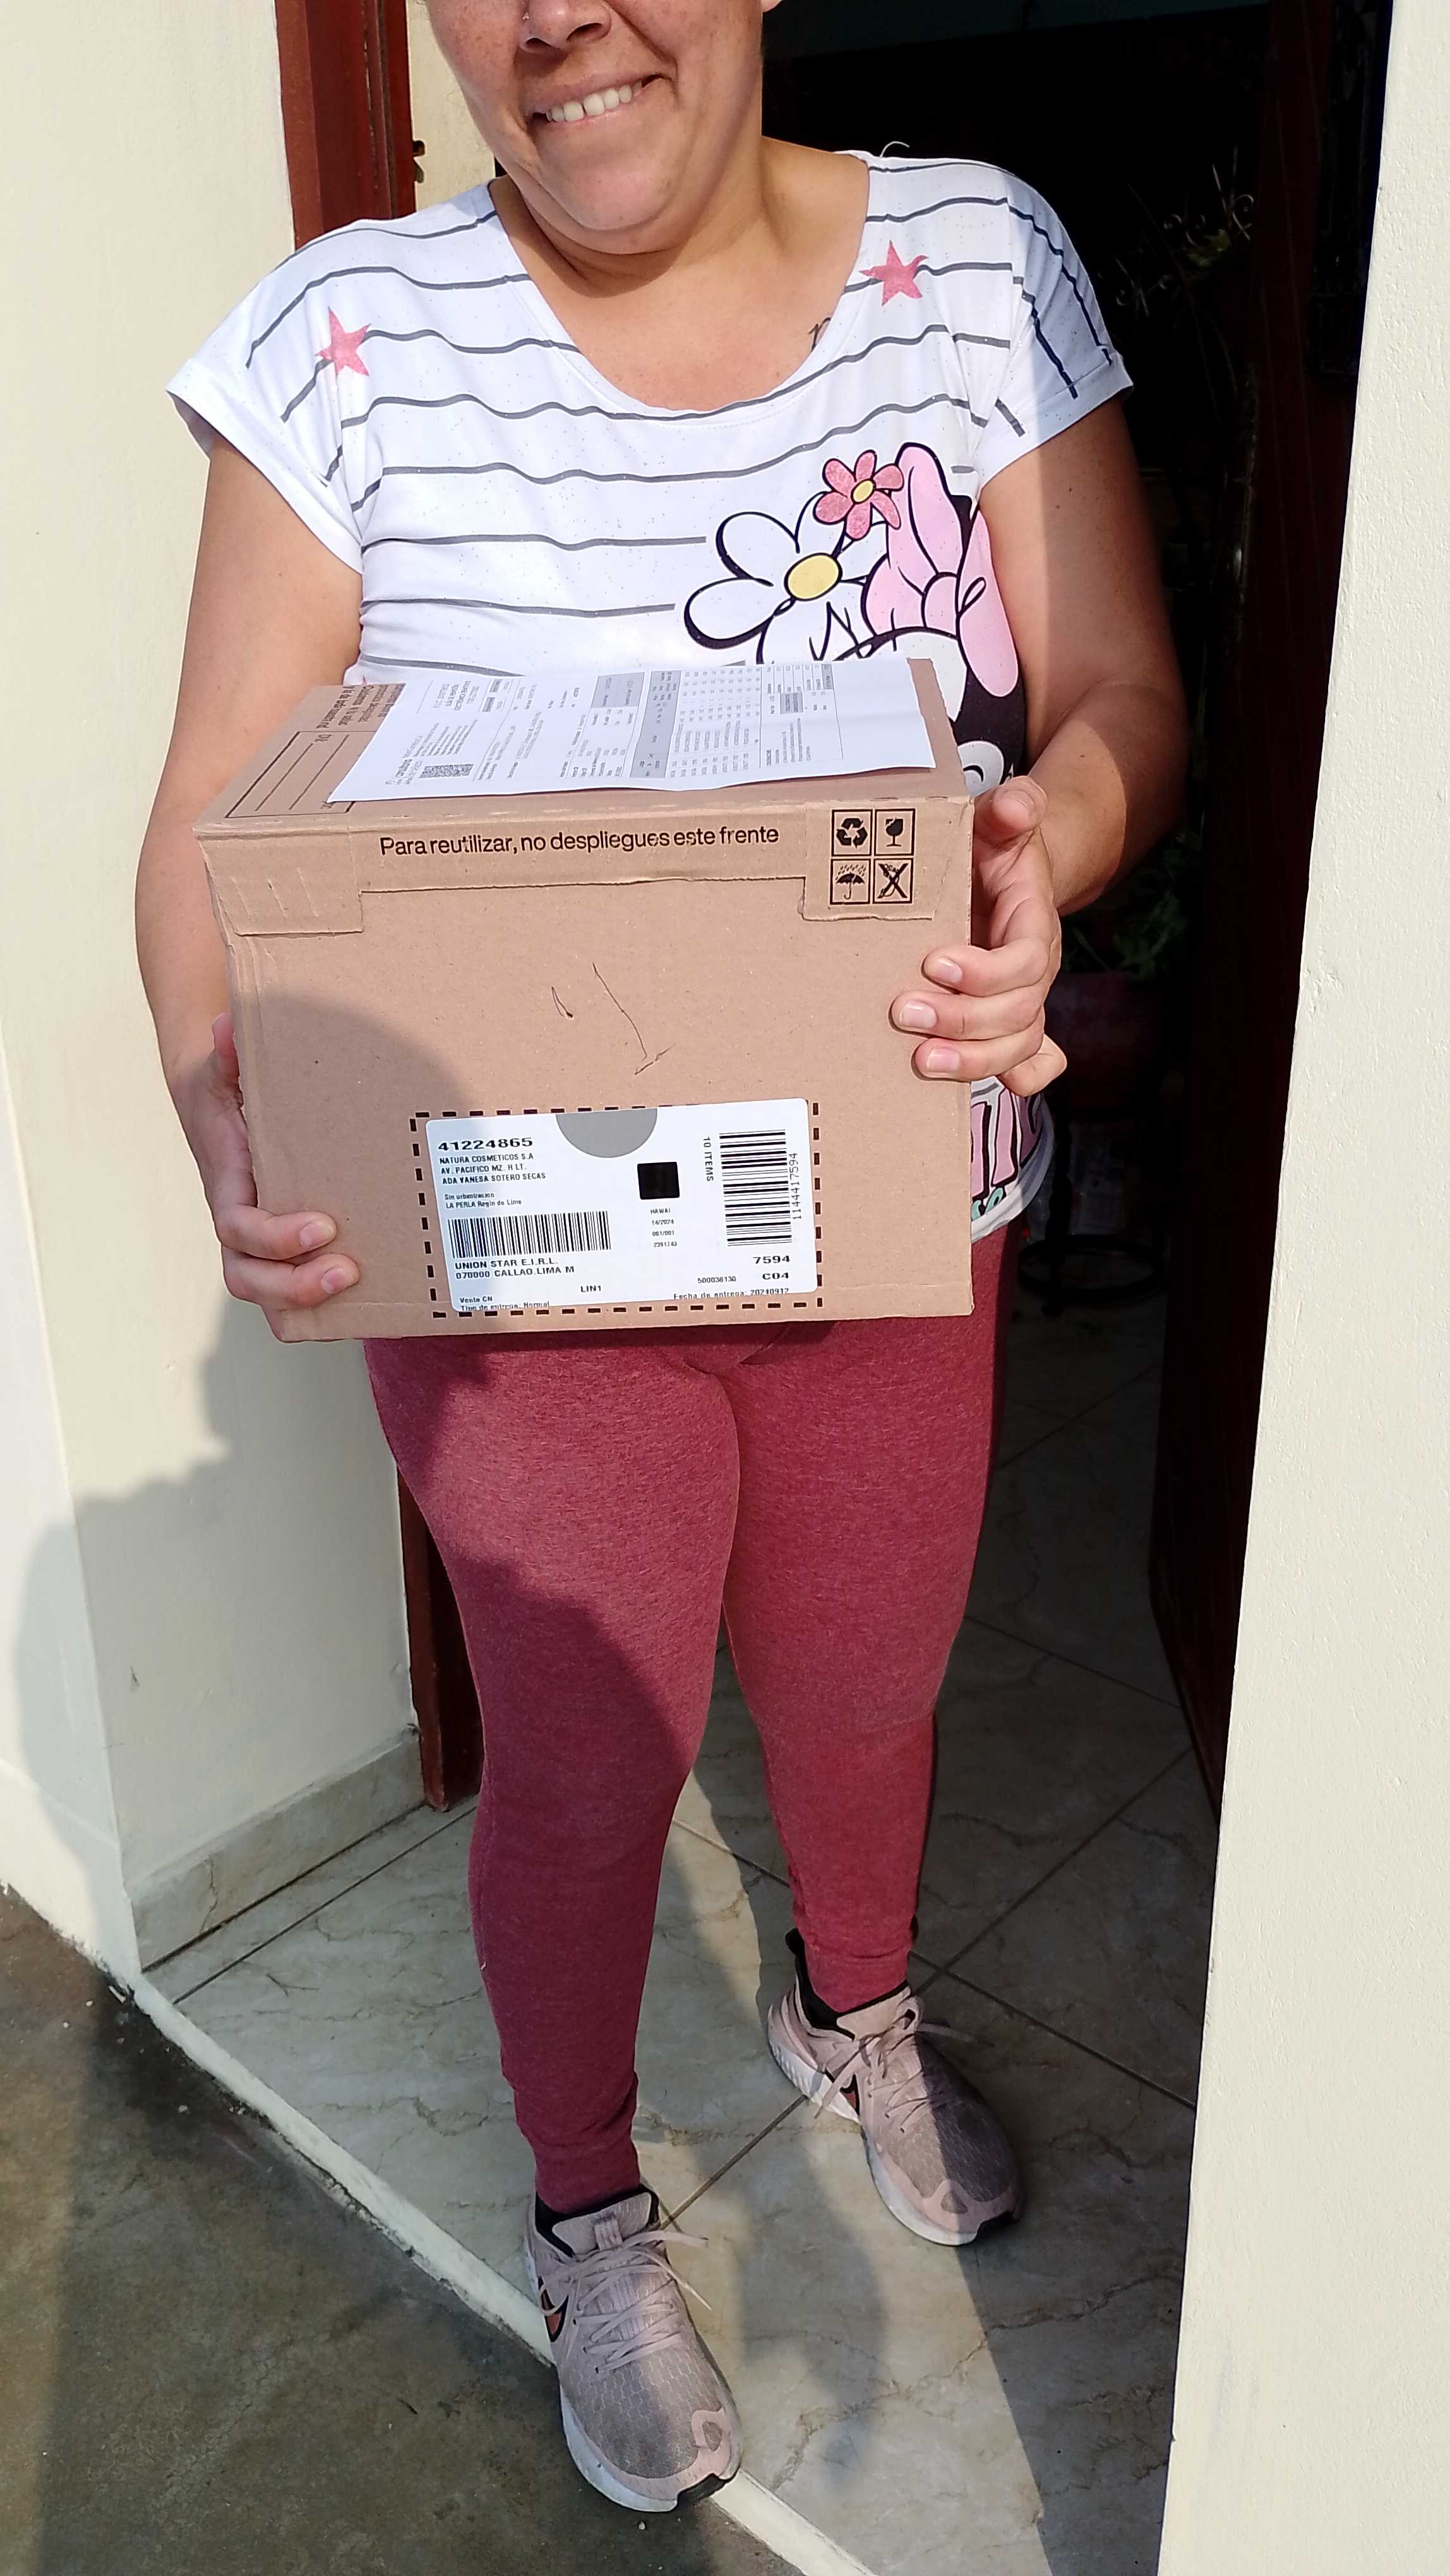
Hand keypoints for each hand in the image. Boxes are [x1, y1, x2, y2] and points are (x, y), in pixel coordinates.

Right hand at [174, 1015, 358, 1333]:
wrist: (218, 1103)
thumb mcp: (223, 1068)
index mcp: (228, 1185)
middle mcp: (242, 1223)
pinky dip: (323, 1306)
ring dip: (308, 1303)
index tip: (323, 1227)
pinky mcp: (286, 1249)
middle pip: (247, 1278)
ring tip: (359, 1286)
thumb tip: (226, 1028)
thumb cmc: (226, 1089)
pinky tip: (369, 1299)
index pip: (238, 1229)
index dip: (275, 1239)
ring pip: (269, 1297)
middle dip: (295, 1285)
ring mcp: (262, 1243)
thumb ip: (228, 1053)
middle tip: (348, 1270)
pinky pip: (294, 1293)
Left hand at [890, 777, 1066, 1096]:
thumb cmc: (992, 849)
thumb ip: (1011, 808)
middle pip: (1018, 1014)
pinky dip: (1014, 1079)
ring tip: (919, 1060)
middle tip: (905, 1013)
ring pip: (1016, 1048)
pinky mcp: (1002, 1022)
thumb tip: (1012, 804)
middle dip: (964, 1021)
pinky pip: (1028, 1063)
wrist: (1005, 874)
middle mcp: (1033, 972)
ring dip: (971, 1060)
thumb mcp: (999, 821)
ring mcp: (1021, 1002)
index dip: (986, 972)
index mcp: (1033, 924)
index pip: (1027, 961)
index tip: (935, 963)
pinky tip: (979, 1090)